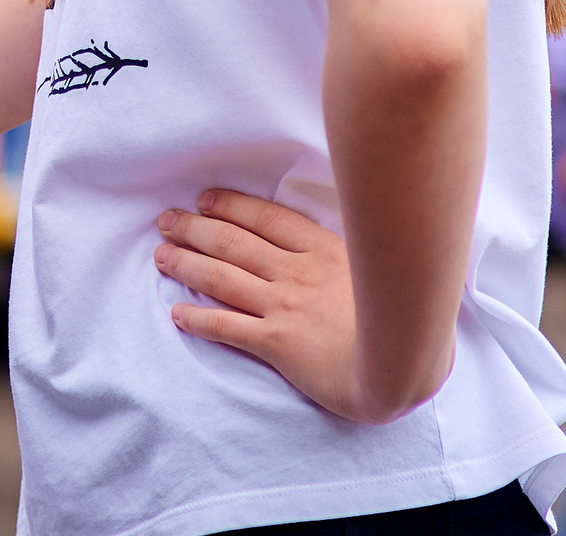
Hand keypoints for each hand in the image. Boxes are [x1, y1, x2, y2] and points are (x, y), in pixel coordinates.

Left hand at [157, 189, 409, 423]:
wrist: (403, 366)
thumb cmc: (404, 320)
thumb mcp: (380, 270)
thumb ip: (355, 250)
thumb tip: (349, 234)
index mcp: (322, 250)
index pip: (265, 218)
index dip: (230, 206)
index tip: (204, 199)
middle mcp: (297, 272)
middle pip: (233, 242)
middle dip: (194, 228)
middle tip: (165, 221)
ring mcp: (284, 306)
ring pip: (222, 277)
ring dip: (186, 264)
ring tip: (161, 255)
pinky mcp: (277, 342)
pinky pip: (228, 327)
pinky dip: (199, 318)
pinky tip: (177, 314)